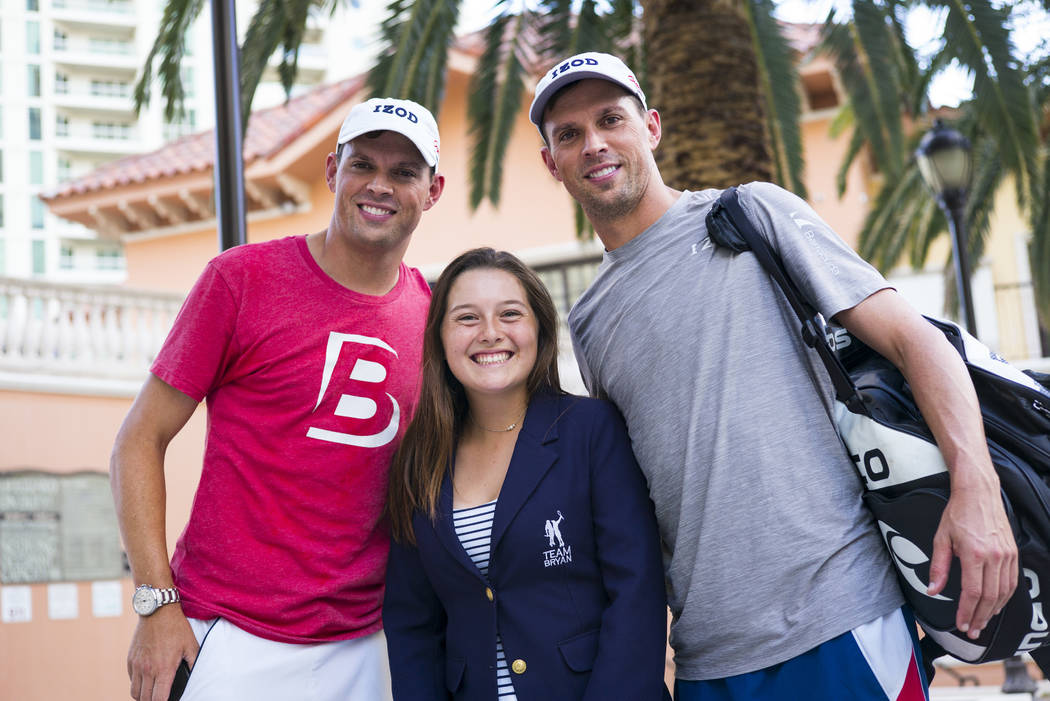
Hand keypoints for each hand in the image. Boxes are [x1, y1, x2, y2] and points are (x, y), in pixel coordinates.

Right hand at [127, 604, 198, 700]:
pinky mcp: (130, 658)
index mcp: (164, 668)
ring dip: (143, 696)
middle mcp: (148, 669)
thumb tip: (196, 677)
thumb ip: (194, 663)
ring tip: (152, 693)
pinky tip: (146, 680)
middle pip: (145, 699)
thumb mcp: (191, 645)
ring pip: (134, 692)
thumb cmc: (177, 628)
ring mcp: (137, 664)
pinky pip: (131, 679)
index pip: (158, 699)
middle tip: (160, 697)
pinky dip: (137, 683)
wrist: (158, 611)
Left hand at [927, 484, 1017, 638]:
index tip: (961, 624)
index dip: (966, 612)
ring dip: (993, 611)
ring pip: (1003, 593)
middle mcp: (994, 557)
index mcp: (974, 554)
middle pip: (990, 597)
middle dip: (980, 618)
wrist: (979, 493)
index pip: (972, 592)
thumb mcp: (941, 538)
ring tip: (982, 622)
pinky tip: (994, 605)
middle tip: (971, 631)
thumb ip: (938, 566)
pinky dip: (1003, 598)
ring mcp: (1007, 555)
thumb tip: (933, 590)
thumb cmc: (957, 514)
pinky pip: (1011, 582)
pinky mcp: (1013, 553)